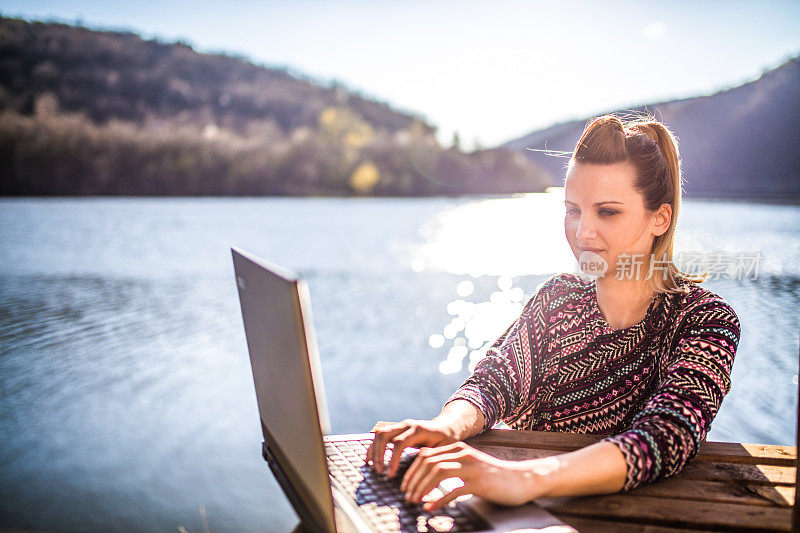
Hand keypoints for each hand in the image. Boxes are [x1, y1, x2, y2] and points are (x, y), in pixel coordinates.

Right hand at [366, 418, 456, 476]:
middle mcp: (407, 425)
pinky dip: (373, 446)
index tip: (390, 475)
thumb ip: (431, 458)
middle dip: (379, 454)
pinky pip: (380, 435)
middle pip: (385, 435)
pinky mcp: (397, 429)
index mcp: (419, 430)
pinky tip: (369, 459)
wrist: (447, 426)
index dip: (393, 459)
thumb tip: (421, 474)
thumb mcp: (443, 450)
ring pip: (380, 433)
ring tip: (373, 467)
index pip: (400, 443)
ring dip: (374, 450)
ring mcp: (401, 425)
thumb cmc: (447, 441)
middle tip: (379, 472)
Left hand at [399, 441, 545, 510]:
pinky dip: (438, 499)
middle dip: (413, 480)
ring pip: (438, 472)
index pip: (426, 454)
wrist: (522, 479)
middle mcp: (463, 454)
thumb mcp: (470, 466)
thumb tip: (427, 475)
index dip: (412, 470)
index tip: (405, 485)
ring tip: (415, 501)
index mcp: (458, 449)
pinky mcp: (479, 483)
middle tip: (406, 495)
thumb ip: (451, 465)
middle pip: (428, 462)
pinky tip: (431, 508)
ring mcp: (471, 467)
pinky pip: (454, 490)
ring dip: (422, 488)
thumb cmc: (494, 476)